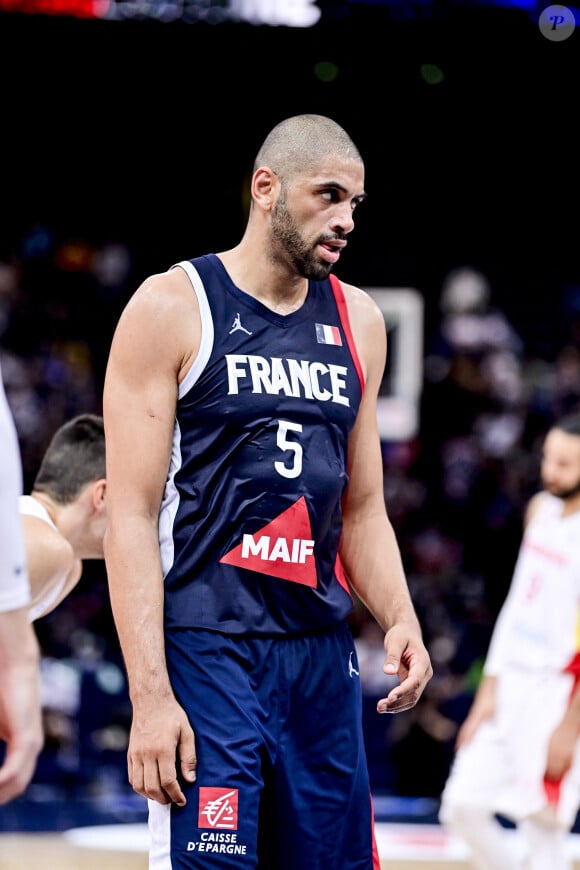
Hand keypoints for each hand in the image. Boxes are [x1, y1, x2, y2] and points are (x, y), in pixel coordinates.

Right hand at [0, 609, 42, 804]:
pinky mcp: (27, 738)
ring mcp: (32, 745)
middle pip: (14, 787)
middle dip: (0, 797)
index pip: (12, 781)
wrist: (15, 666)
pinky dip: (1, 781)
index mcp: (22, 746)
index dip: (0, 792)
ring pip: (15, 783)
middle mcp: (31, 749)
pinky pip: (14, 769)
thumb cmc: (0, 690)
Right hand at [128, 694, 196, 805]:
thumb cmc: (172, 715)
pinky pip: (132, 777)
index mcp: (163, 749)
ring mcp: (136, 754)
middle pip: (152, 787)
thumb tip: (190, 780)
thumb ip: (188, 757)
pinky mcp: (130, 754)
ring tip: (162, 797)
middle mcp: (147, 754)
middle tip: (173, 801)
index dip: (176, 794)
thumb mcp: (187, 732)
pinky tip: (150, 787)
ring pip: (139, 786)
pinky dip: (140, 787)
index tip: (182, 801)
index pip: (168, 781)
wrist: (150, 701)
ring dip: (150, 796)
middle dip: (164, 799)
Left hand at [376, 624, 432, 713]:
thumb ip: (392, 656)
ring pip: (411, 699)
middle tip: (379, 707)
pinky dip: (397, 703)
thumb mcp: (395, 641)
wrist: (407, 632)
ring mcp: (420, 680)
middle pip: (414, 693)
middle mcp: (424, 673)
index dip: (403, 690)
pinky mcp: (412, 683)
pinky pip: (407, 697)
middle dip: (398, 702)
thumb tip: (388, 672)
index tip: (390, 697)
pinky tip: (384, 706)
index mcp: (423, 662)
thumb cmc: (401, 635)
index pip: (415, 680)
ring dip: (396, 706)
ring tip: (379, 709)